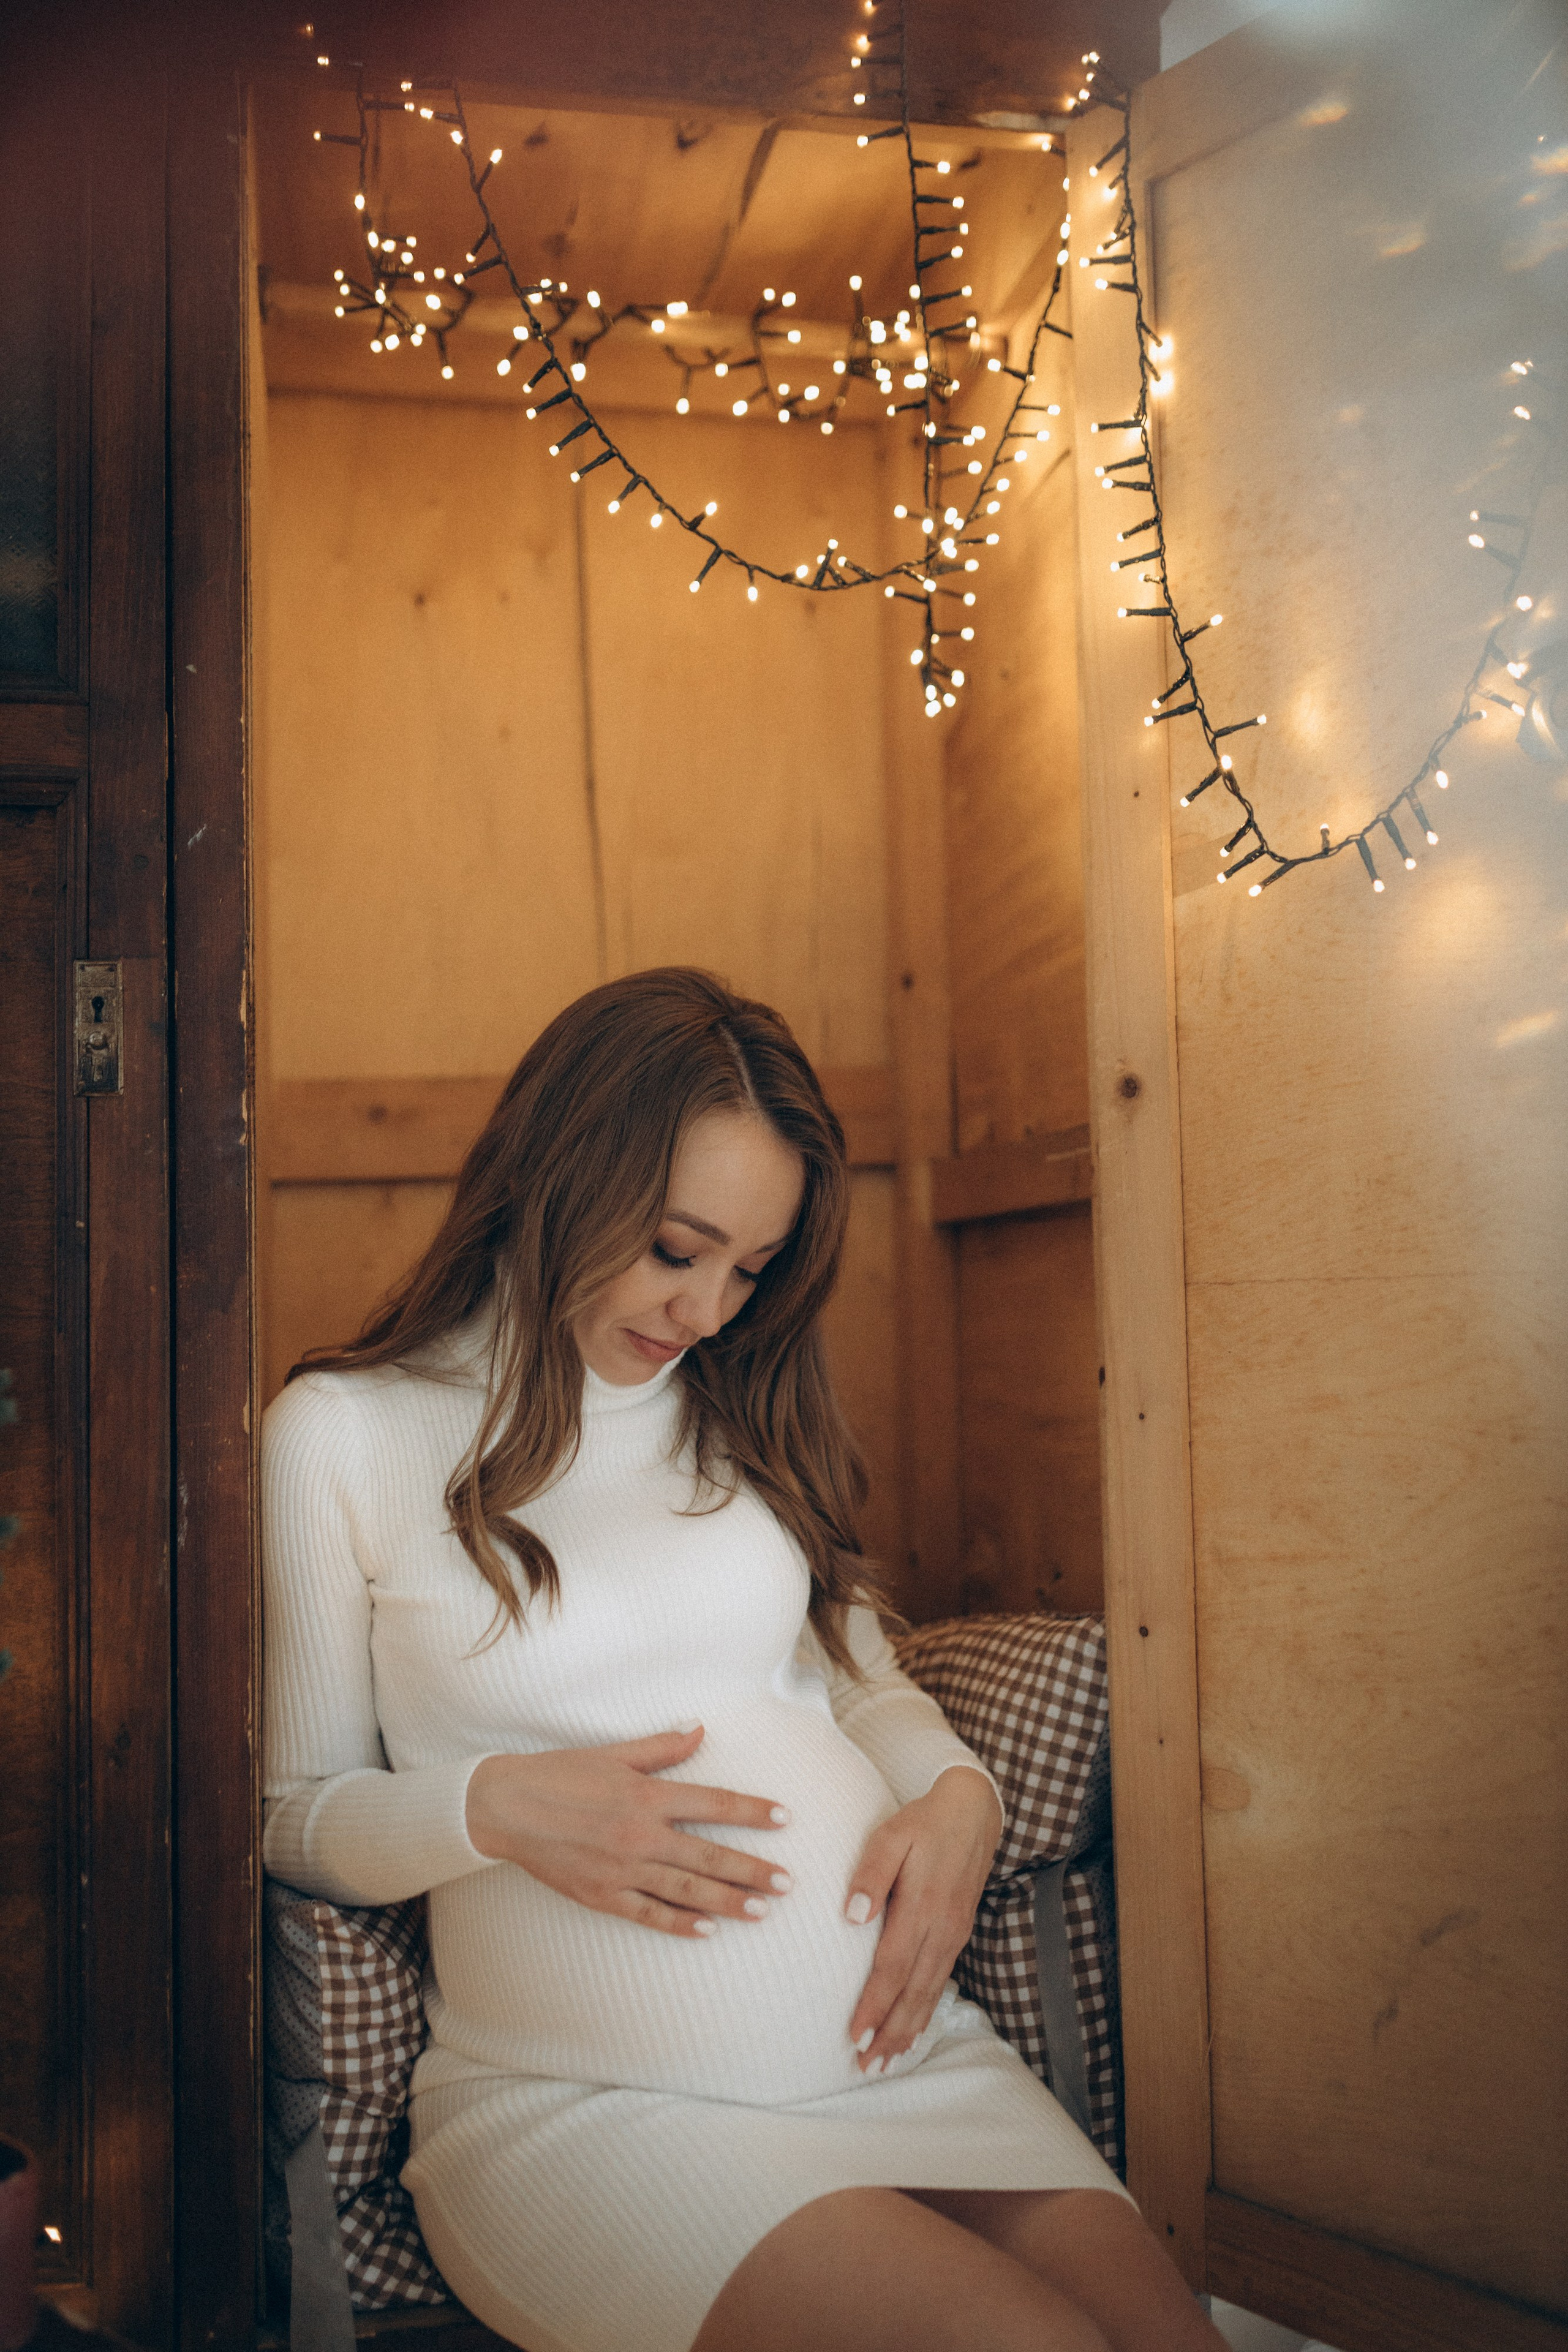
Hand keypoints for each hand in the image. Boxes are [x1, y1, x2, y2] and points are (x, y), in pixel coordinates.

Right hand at [465, 1724, 792, 1938]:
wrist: (505, 1808)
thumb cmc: (560, 1774)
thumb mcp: (613, 1753)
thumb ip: (661, 1747)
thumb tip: (700, 1730)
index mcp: (645, 1795)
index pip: (712, 1803)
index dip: (751, 1811)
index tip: (784, 1818)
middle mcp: (640, 1835)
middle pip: (709, 1855)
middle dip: (752, 1870)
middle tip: (788, 1883)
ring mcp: (622, 1869)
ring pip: (686, 1889)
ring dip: (727, 1902)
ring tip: (762, 1911)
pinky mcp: (602, 1895)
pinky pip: (648, 1914)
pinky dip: (679, 1923)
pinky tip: (707, 1931)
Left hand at [845, 1765, 1001, 2070]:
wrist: (973, 1812)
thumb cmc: (923, 1822)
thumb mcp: (891, 1835)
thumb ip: (872, 1874)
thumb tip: (853, 1916)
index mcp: (922, 1905)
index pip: (893, 1966)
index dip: (875, 2004)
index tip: (855, 2036)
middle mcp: (942, 1928)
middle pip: (914, 1992)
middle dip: (891, 2033)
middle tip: (868, 2067)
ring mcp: (954, 1933)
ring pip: (930, 1993)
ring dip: (908, 2030)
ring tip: (887, 2062)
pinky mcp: (958, 1932)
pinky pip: (941, 1981)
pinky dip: (926, 2011)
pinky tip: (914, 2030)